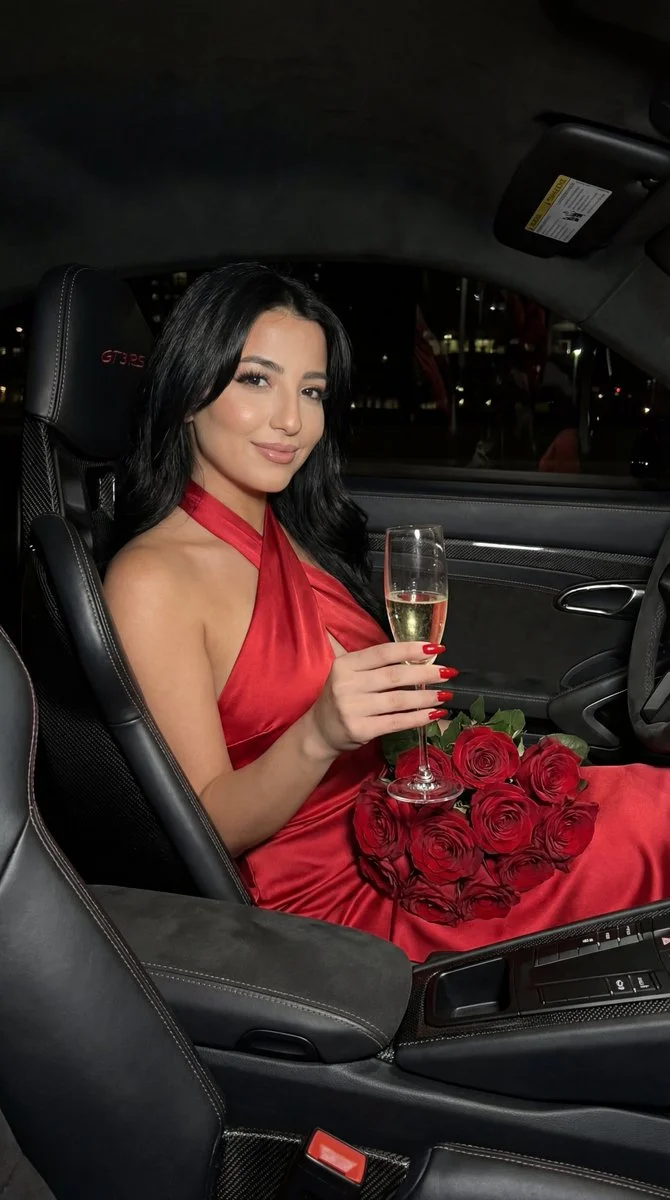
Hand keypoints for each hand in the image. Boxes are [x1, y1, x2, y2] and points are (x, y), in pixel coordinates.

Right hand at [308, 641, 456, 756]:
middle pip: (394, 676)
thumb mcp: (351, 675)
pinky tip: (434, 714)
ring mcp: (352, 708)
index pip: (383, 652)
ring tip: (445, 695)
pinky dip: (418, 718)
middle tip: (448, 672)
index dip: (411, 649)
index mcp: (346, 664)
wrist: (320, 731)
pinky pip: (396, 722)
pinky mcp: (360, 730)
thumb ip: (377, 666)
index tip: (435, 648)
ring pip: (398, 700)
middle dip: (425, 673)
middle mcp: (346, 684)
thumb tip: (419, 659)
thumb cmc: (343, 697)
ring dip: (426, 697)